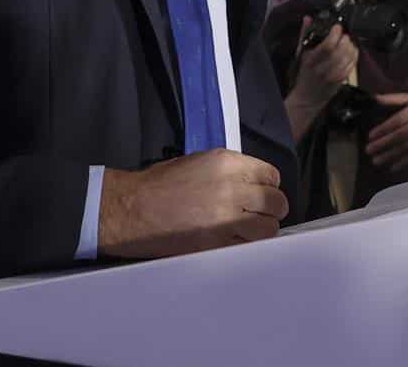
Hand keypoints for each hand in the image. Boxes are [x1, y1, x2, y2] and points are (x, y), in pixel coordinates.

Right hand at [97, 150, 286, 258]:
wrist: (133, 209)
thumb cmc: (159, 183)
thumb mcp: (198, 161)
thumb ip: (229, 170)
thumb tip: (250, 183)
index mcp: (226, 163)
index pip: (270, 175)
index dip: (269, 185)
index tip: (263, 192)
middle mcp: (232, 189)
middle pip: (275, 202)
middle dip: (272, 208)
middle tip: (262, 214)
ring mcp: (227, 219)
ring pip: (269, 228)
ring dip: (263, 229)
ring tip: (251, 230)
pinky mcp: (218, 244)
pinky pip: (249, 247)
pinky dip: (247, 245)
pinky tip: (237, 242)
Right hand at [288, 23, 356, 106]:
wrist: (307, 98)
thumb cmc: (303, 75)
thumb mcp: (300, 54)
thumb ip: (305, 35)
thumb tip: (308, 19)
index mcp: (311, 61)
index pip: (327, 46)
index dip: (335, 34)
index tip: (337, 27)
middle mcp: (323, 69)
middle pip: (340, 51)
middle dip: (345, 39)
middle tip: (343, 34)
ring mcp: (333, 76)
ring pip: (348, 58)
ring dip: (351, 47)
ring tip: (348, 41)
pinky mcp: (341, 81)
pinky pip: (352, 66)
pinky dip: (354, 56)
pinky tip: (352, 51)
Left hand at [365, 93, 407, 168]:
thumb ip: (395, 98)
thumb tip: (375, 98)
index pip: (397, 120)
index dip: (384, 128)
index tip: (370, 135)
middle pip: (400, 135)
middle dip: (383, 144)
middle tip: (368, 150)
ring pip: (407, 147)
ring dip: (391, 155)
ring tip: (376, 160)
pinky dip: (405, 162)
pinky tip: (393, 167)